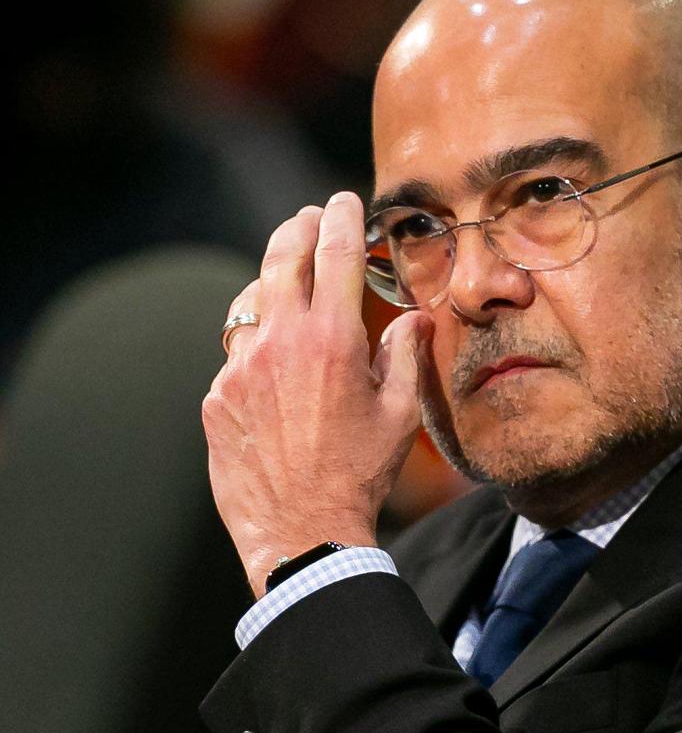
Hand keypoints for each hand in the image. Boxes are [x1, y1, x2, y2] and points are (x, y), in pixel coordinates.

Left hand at [203, 192, 432, 596]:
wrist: (302, 532)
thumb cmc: (360, 476)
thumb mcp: (399, 415)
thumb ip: (405, 355)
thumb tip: (414, 318)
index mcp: (332, 340)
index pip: (335, 252)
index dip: (341, 216)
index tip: (344, 200)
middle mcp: (280, 342)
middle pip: (281, 256)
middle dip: (299, 228)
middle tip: (310, 219)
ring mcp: (239, 368)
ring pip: (251, 304)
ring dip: (272, 290)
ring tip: (290, 295)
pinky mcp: (215, 397)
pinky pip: (235, 357)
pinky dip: (256, 353)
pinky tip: (275, 376)